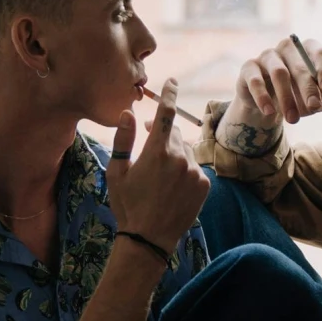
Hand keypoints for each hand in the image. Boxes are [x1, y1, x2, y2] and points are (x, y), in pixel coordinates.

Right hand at [105, 79, 207, 255]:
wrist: (149, 238)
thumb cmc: (127, 204)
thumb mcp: (117, 171)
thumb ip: (123, 139)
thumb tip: (129, 112)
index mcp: (157, 150)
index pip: (167, 113)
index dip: (170, 94)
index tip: (173, 82)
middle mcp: (180, 157)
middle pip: (174, 134)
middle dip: (163, 133)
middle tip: (150, 140)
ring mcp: (194, 171)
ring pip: (185, 150)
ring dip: (174, 153)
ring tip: (159, 174)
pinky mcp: (204, 184)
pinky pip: (194, 167)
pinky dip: (185, 169)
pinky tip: (172, 185)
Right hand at [217, 35, 321, 152]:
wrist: (266, 105)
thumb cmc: (295, 97)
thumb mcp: (311, 101)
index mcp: (307, 51)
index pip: (320, 53)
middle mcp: (287, 48)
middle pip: (301, 66)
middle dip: (308, 89)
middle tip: (314, 107)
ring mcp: (267, 56)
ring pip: (279, 73)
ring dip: (287, 97)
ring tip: (293, 119)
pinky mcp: (249, 68)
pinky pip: (256, 81)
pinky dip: (263, 97)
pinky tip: (269, 112)